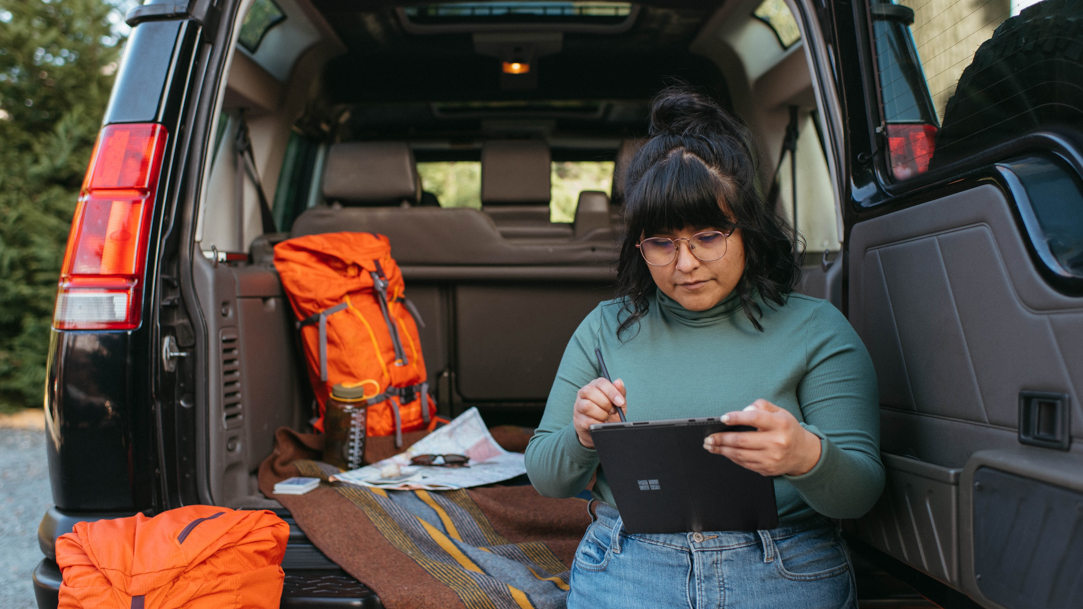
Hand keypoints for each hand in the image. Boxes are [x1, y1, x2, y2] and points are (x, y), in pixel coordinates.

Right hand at [573, 378, 626, 447]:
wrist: (602, 431)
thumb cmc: (610, 413)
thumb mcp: (618, 403)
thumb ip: (620, 392)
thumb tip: (619, 382)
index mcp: (595, 386)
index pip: (600, 382)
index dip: (611, 391)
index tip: (620, 401)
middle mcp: (584, 393)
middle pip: (590, 391)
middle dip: (605, 403)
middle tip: (613, 411)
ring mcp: (578, 406)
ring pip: (587, 406)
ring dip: (601, 414)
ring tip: (607, 417)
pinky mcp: (578, 420)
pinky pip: (587, 421)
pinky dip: (598, 423)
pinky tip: (602, 424)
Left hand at [702, 399, 821, 475]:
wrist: (803, 453)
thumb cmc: (787, 429)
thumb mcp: (779, 412)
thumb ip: (761, 406)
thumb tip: (743, 410)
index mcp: (780, 424)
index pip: (755, 418)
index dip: (737, 418)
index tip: (723, 418)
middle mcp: (777, 442)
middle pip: (743, 440)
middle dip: (721, 439)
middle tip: (708, 437)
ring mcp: (772, 458)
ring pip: (740, 454)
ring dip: (722, 450)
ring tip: (710, 445)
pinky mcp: (767, 469)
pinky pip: (744, 463)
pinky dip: (731, 457)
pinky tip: (723, 452)